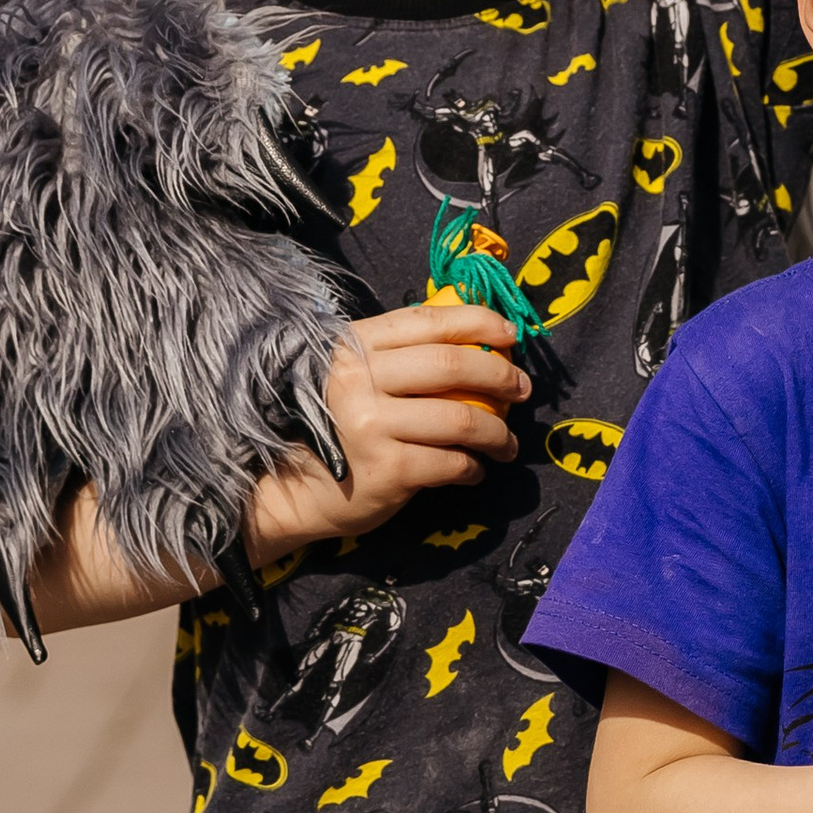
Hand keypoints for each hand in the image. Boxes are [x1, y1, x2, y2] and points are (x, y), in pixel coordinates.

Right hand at [247, 303, 529, 558]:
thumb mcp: (356, 376)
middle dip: (500, 375)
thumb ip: (401, 356)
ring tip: (506, 443)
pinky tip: (474, 469)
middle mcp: (358, 380)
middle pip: (452, 366)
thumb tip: (477, 339)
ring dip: (497, 432)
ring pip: (460, 418)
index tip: (511, 334)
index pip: (428, 321)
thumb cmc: (334, 427)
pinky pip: (451, 462)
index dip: (478, 322)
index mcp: (354, 346)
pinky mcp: (385, 470)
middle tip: (522, 389)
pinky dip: (472, 466)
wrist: (290, 491)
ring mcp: (370, 426)